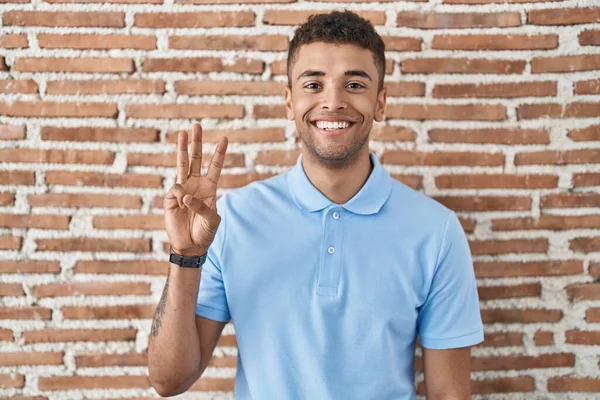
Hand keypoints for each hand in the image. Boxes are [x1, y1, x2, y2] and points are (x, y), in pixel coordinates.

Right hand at [164, 122, 227, 256]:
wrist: (191, 246)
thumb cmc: (205, 233)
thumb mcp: (212, 220)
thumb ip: (202, 206)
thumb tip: (185, 195)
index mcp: (209, 188)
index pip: (215, 166)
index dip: (219, 153)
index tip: (224, 138)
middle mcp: (195, 185)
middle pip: (196, 159)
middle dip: (196, 143)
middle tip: (197, 125)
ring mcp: (182, 190)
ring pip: (182, 165)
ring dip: (182, 149)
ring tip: (182, 133)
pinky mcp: (171, 198)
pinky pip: (176, 190)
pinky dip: (181, 195)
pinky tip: (183, 204)